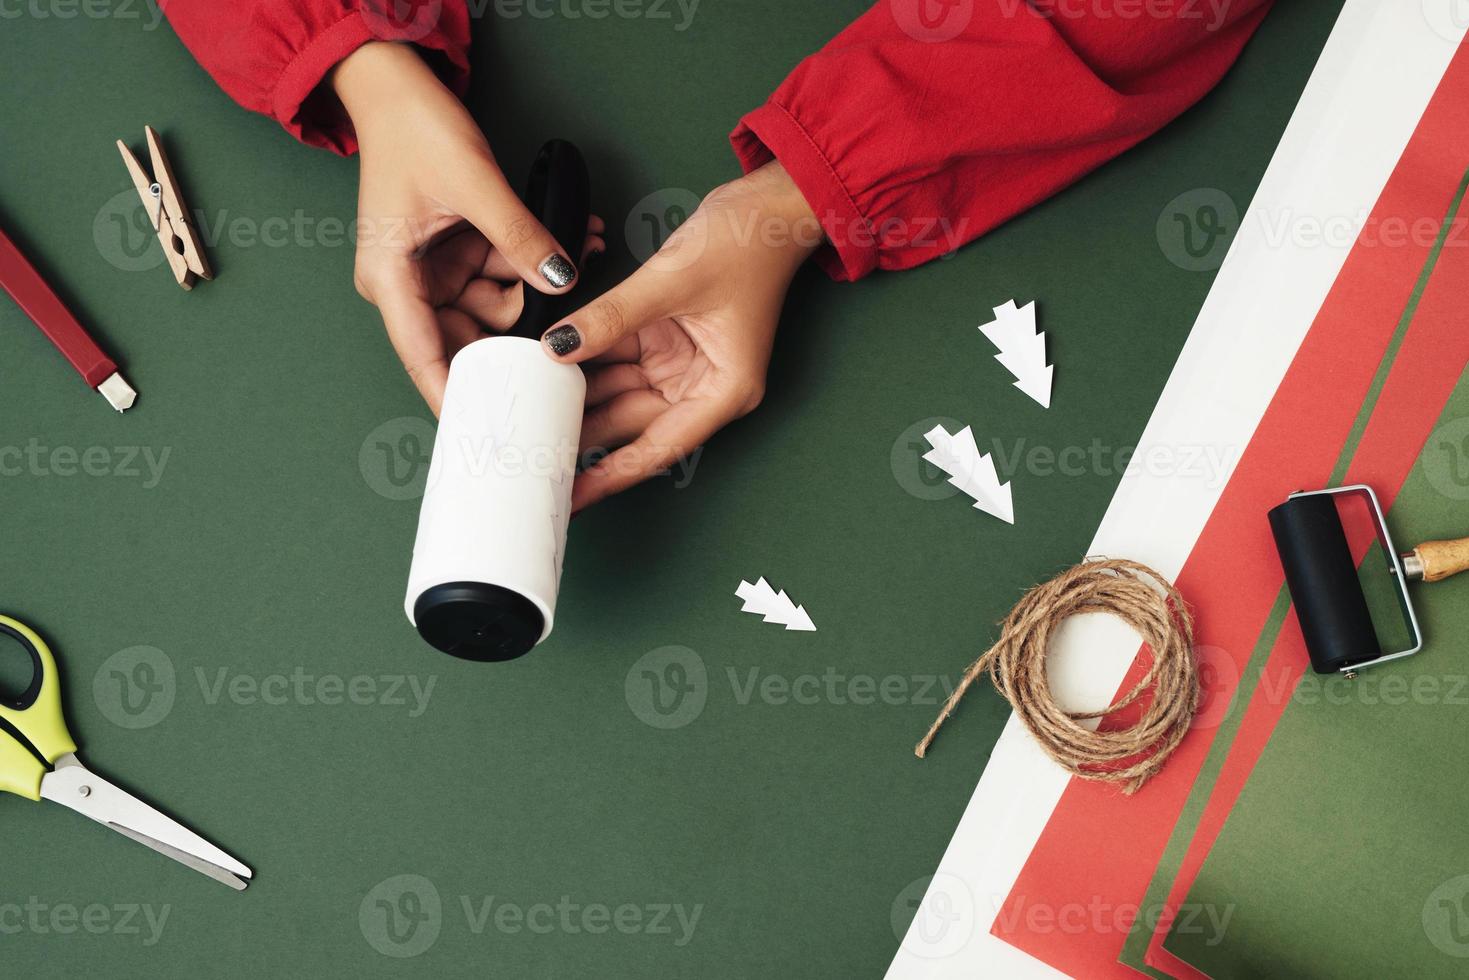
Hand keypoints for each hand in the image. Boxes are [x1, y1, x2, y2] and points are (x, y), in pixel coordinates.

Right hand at [333, 42, 603, 413]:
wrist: (397, 86)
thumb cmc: (413, 129)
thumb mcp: (474, 183)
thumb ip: (519, 236)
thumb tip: (560, 280)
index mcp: (391, 278)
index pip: (425, 356)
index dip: (456, 398)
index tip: (488, 434)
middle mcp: (408, 284)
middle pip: (469, 337)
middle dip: (521, 330)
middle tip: (571, 333)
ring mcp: (434, 272)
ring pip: (494, 308)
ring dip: (535, 289)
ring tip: (578, 252)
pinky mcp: (455, 256)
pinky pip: (500, 277)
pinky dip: (530, 265)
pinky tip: (566, 246)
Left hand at [540, 162, 821, 510]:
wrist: (767, 204)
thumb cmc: (747, 244)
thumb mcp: (671, 281)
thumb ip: (611, 317)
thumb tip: (558, 346)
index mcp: (724, 390)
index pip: (658, 447)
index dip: (612, 476)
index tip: (573, 500)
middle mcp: (703, 385)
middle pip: (633, 425)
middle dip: (584, 437)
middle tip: (532, 454)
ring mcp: (683, 363)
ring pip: (619, 393)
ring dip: (578, 399)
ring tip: (528, 416)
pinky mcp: (666, 338)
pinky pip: (617, 359)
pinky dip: (585, 361)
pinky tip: (547, 370)